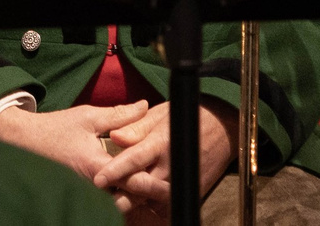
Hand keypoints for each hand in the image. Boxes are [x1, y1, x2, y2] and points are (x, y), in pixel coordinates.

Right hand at [0, 101, 151, 185]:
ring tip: (149, 181)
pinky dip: (121, 194)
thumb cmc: (55, 129)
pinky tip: (128, 183)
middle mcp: (94, 187)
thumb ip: (119, 115)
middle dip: (148, 188)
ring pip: (122, 202)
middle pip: (132, 197)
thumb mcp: (87, 116)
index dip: (153, 176)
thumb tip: (145, 107)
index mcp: (98, 166)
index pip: (135, 180)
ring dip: (135, 192)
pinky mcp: (85, 196)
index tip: (166, 166)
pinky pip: (109, 200)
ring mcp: (89, 194)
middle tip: (163, 179)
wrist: (24, 142)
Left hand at [99, 101, 234, 218]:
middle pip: (142, 186)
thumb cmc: (183, 118)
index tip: (98, 180)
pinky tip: (138, 199)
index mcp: (162, 142)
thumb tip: (114, 137)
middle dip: (122, 192)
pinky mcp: (188, 191)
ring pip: (153, 199)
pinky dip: (151, 203)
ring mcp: (182, 181)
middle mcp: (172, 165)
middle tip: (102, 195)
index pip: (135, 159)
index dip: (116, 171)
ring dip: (135, 199)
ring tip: (116, 198)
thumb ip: (135, 128)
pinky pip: (166, 204)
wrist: (221, 129)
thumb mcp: (158, 116)